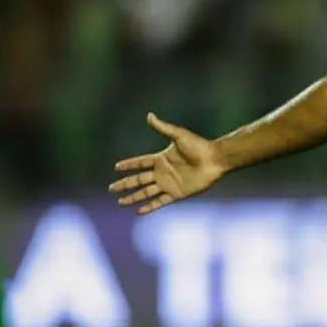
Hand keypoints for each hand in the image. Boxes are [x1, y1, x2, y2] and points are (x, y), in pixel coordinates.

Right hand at [108, 113, 226, 214]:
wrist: (214, 160)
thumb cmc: (198, 146)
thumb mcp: (178, 135)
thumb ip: (163, 127)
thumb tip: (149, 115)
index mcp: (161, 158)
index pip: (140, 162)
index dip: (129, 165)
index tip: (116, 167)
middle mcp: (163, 172)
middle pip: (139, 179)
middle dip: (125, 184)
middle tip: (111, 188)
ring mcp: (169, 184)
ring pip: (146, 192)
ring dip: (133, 197)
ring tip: (120, 202)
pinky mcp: (177, 193)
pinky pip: (160, 202)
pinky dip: (149, 207)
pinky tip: (138, 211)